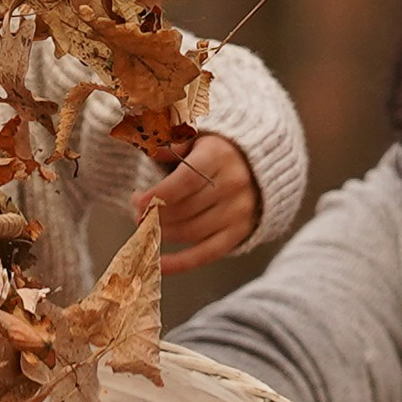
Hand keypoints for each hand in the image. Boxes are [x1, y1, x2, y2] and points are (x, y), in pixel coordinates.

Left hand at [138, 133, 260, 272]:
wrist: (263, 166)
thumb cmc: (218, 152)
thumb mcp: (198, 138)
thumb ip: (174, 142)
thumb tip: (153, 150)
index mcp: (219, 156)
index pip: (186, 180)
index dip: (159, 193)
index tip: (137, 201)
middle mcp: (233, 184)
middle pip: (185, 209)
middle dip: (154, 214)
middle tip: (137, 213)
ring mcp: (239, 211)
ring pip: (191, 231)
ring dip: (162, 233)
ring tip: (147, 226)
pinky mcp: (240, 233)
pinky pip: (206, 254)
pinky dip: (180, 263)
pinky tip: (158, 264)